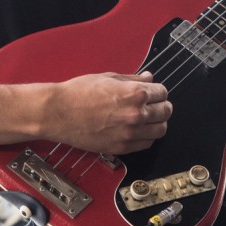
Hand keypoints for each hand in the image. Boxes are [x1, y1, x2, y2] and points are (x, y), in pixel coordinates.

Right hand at [44, 72, 171, 154]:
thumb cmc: (78, 94)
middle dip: (161, 105)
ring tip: (149, 118)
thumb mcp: (108, 77)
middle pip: (166, 111)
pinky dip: (147, 137)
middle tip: (155, 104)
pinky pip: (146, 144)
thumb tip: (148, 77)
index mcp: (135, 93)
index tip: (154, 92)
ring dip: (157, 122)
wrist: (59, 113)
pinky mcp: (122, 147)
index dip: (158, 91)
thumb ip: (133, 79)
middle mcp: (136, 114)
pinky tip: (139, 130)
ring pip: (160, 130)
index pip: (163, 92)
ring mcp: (130, 133)